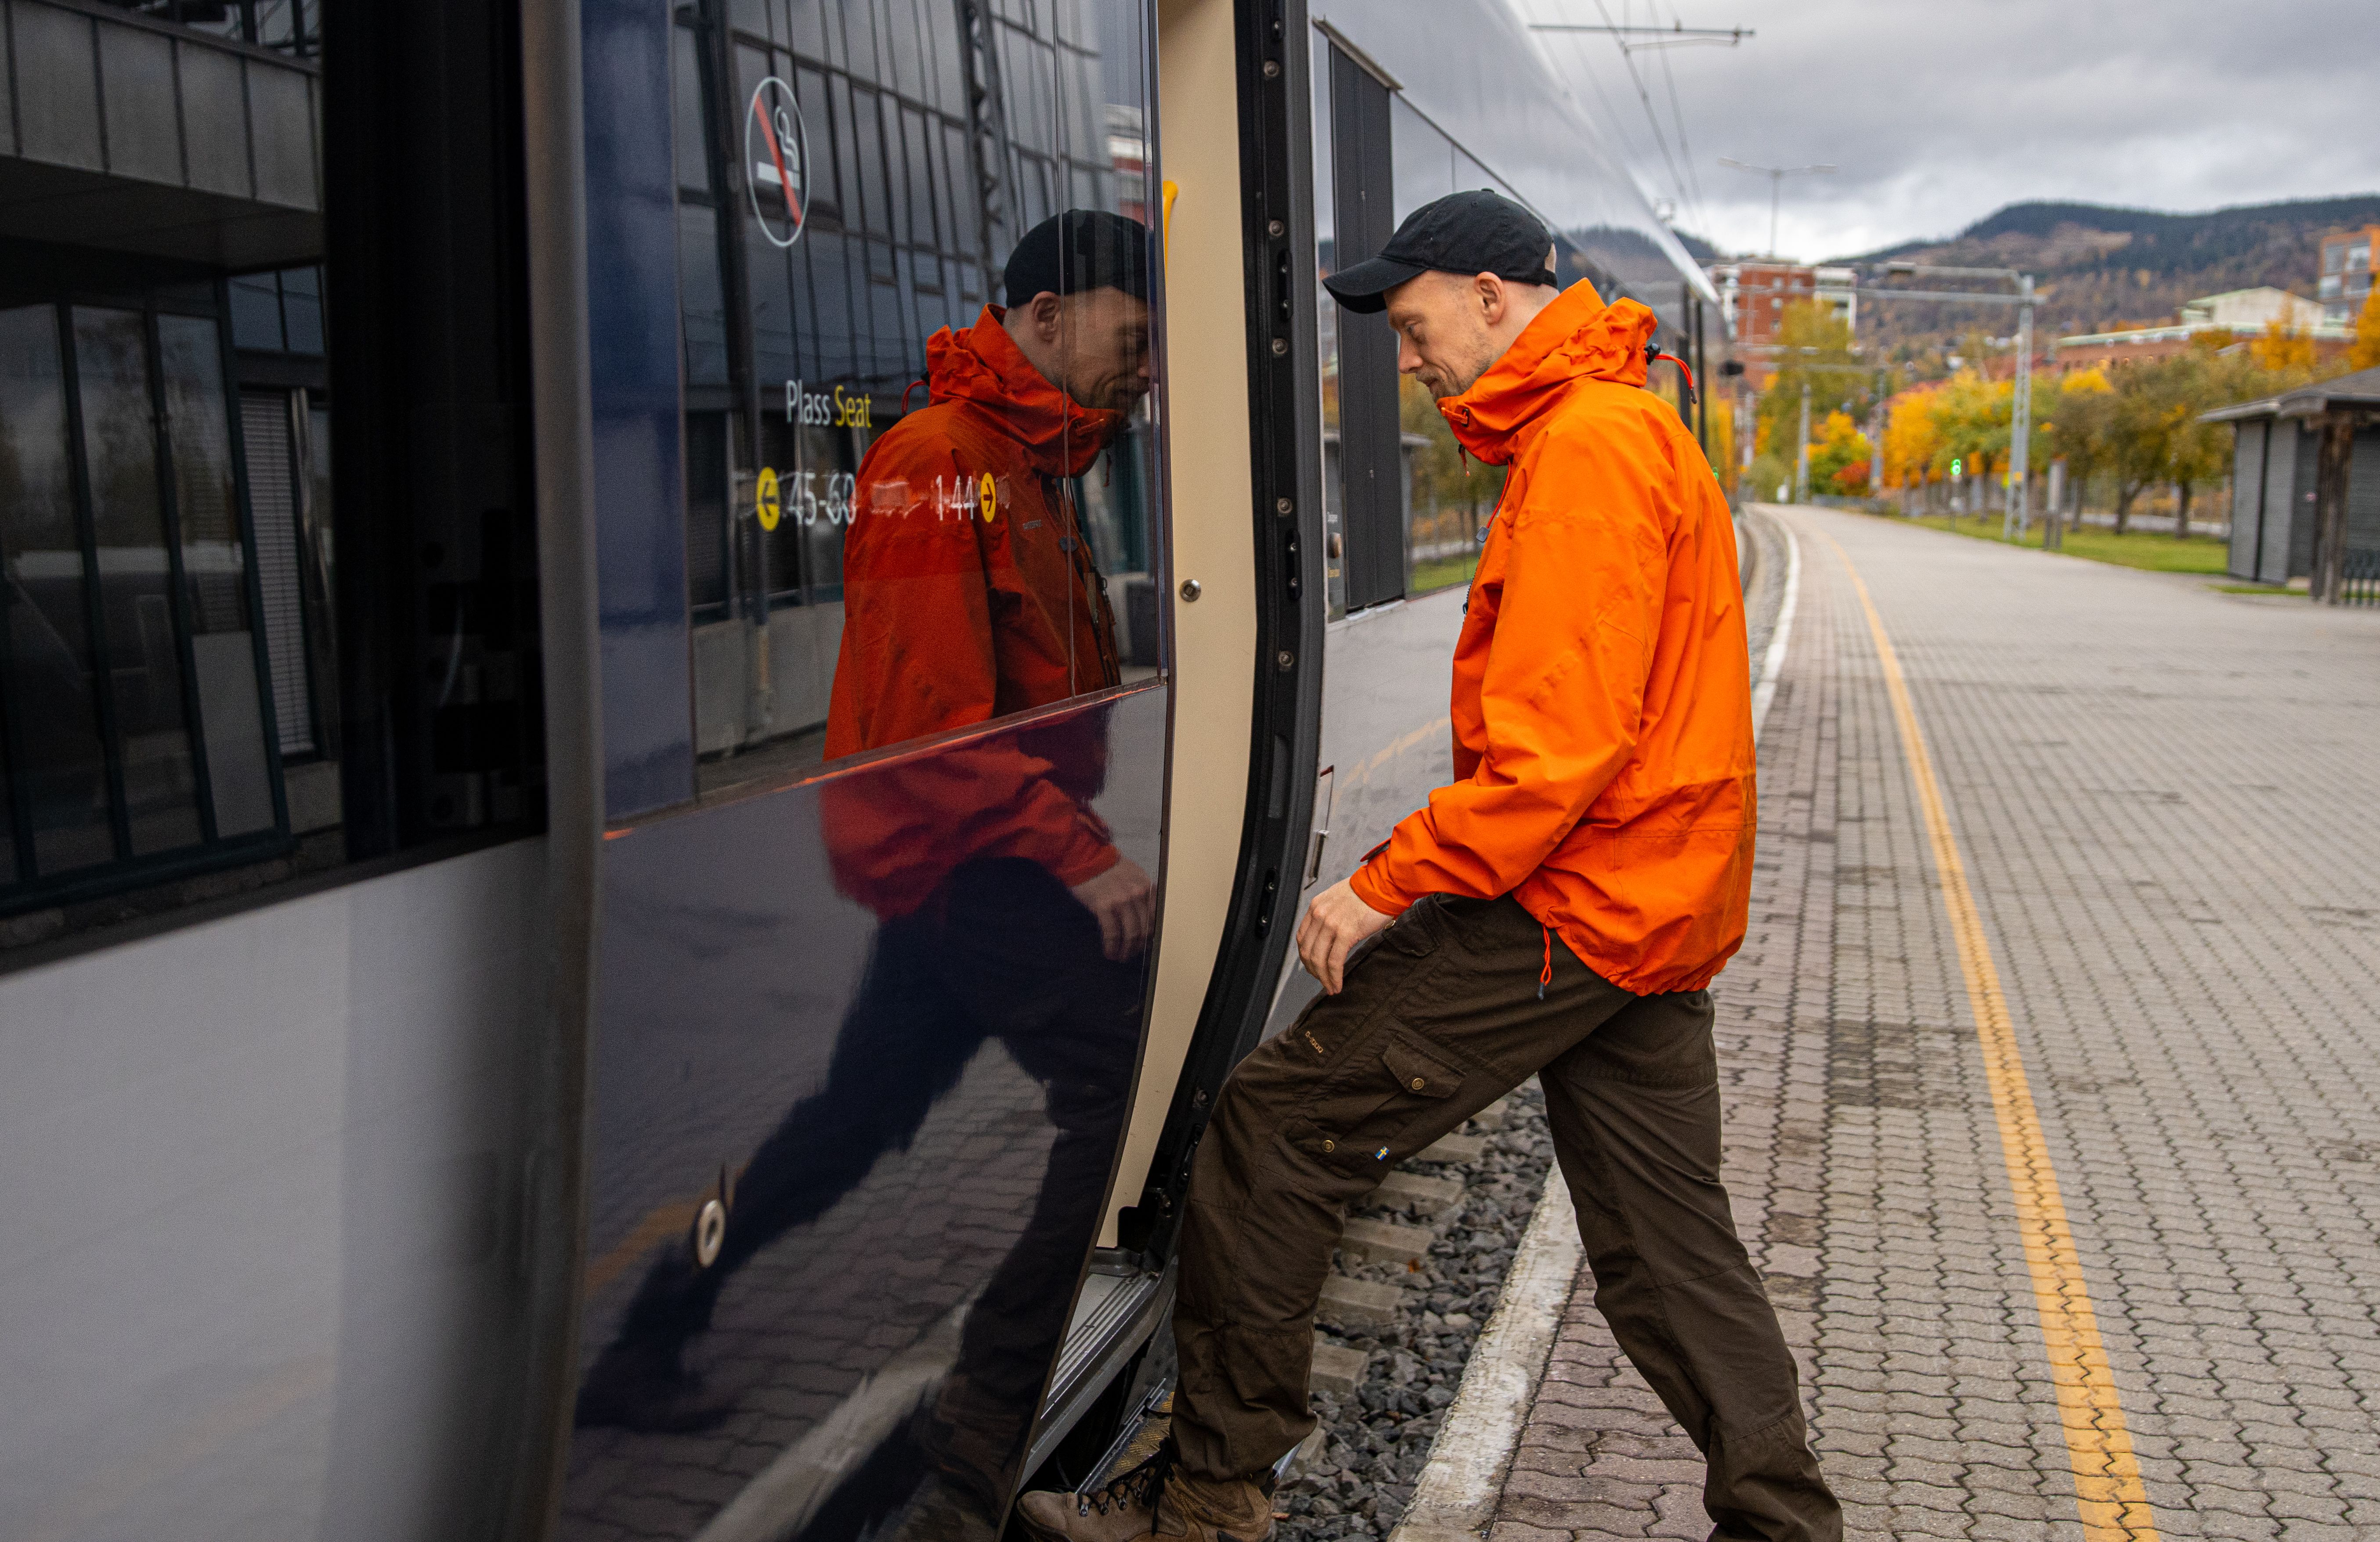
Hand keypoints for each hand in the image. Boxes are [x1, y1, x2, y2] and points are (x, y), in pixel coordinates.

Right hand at [1070, 858, 1155, 960]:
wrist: (1086, 858)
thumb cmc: (1109, 868)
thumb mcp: (1134, 875)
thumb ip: (1143, 893)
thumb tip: (1146, 917)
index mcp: (1147, 888)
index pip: (1156, 918)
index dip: (1150, 936)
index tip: (1144, 945)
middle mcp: (1138, 895)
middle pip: (1145, 929)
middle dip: (1138, 947)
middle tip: (1131, 955)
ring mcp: (1122, 901)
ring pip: (1131, 934)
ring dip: (1126, 951)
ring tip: (1120, 957)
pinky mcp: (1105, 907)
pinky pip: (1112, 933)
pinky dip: (1112, 947)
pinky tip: (1109, 953)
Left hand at [1297, 878, 1395, 994]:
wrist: (1384, 884)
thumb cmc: (1368, 891)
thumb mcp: (1338, 899)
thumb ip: (1329, 914)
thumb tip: (1329, 935)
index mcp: (1316, 906)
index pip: (1302, 938)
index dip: (1306, 957)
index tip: (1314, 967)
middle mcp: (1319, 915)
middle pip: (1307, 951)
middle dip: (1314, 971)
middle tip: (1323, 981)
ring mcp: (1331, 924)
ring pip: (1319, 959)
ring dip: (1324, 978)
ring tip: (1331, 987)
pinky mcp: (1346, 933)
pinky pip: (1334, 962)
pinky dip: (1334, 977)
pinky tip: (1337, 985)